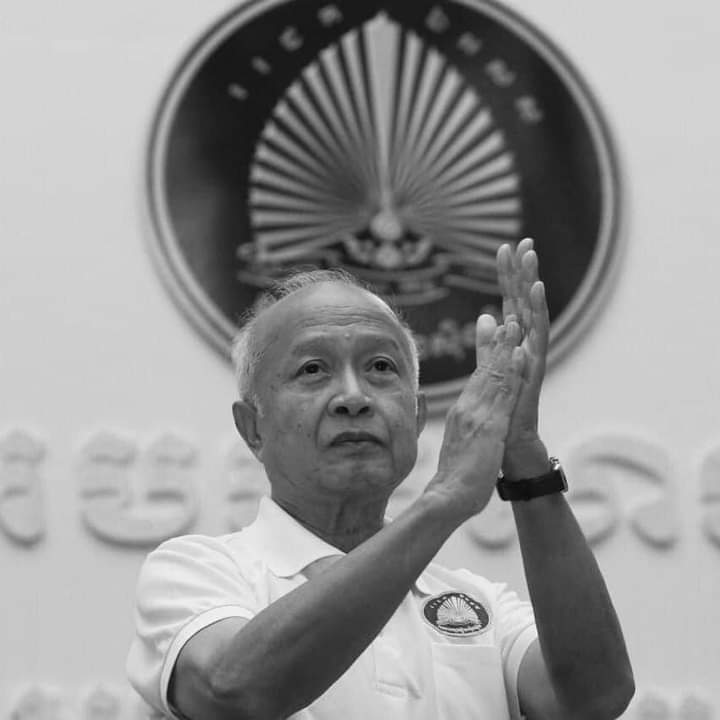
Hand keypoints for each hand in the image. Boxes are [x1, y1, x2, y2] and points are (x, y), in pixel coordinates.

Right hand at [427, 317, 524, 520]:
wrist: (449, 495)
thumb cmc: (455, 477)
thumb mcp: (460, 446)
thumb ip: (463, 429)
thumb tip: (463, 422)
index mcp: (462, 413)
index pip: (477, 380)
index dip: (487, 358)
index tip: (494, 339)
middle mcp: (467, 409)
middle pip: (483, 371)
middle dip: (496, 345)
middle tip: (505, 320)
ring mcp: (477, 415)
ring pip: (493, 376)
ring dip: (505, 350)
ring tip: (514, 326)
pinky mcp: (490, 425)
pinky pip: (504, 394)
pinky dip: (512, 372)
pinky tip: (520, 356)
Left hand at [496, 238, 550, 477]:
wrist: (509, 446)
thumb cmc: (502, 411)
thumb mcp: (491, 370)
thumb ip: (489, 344)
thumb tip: (486, 317)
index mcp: (510, 345)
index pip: (509, 303)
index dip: (507, 277)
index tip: (506, 247)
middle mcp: (524, 347)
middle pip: (522, 303)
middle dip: (522, 272)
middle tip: (523, 241)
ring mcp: (530, 359)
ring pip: (531, 316)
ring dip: (531, 287)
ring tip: (531, 258)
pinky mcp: (532, 372)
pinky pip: (535, 340)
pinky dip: (535, 316)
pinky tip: (535, 294)